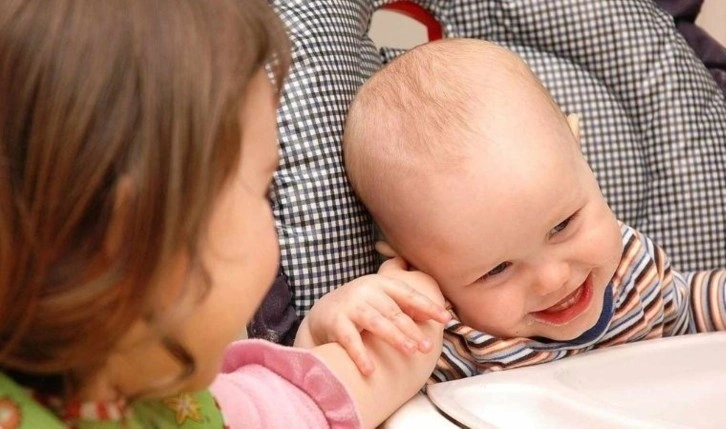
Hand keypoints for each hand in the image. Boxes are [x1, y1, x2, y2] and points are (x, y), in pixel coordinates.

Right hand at [299, 257, 449, 374]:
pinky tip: (370, 371)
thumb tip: (435, 314)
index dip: (428, 306)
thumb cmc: (362, 308)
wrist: (323, 312)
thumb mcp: (382, 300)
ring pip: (375, 323)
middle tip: (427, 347)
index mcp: (381, 284)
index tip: (447, 318)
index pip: (408, 295)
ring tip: (410, 351)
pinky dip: (360, 355)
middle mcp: (366, 292)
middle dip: (412, 329)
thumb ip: (405, 305)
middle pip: (393, 312)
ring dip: (394, 337)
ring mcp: (350, 306)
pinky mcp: (335, 323)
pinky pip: (350, 341)